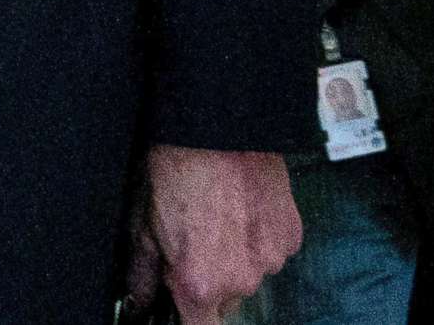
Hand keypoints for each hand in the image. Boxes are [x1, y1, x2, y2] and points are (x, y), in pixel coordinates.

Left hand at [122, 145, 300, 322]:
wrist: (219, 128)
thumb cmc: (177, 172)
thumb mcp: (145, 226)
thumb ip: (145, 275)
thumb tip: (140, 299)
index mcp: (200, 285)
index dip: (190, 318)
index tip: (185, 304)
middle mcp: (241, 281)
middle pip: (226, 301)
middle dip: (211, 282)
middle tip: (197, 244)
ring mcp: (272, 259)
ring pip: (251, 274)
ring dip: (238, 258)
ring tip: (222, 218)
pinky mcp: (292, 236)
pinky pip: (273, 250)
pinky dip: (260, 238)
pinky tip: (244, 208)